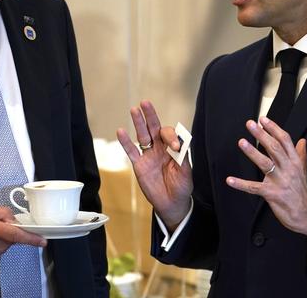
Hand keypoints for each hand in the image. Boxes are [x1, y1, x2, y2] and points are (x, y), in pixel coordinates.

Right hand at [116, 100, 192, 230]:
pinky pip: (131, 152)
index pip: (170, 135)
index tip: (175, 148)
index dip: (171, 137)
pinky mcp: (139, 165)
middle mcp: (160, 149)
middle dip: (150, 116)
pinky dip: (126, 142)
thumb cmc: (181, 187)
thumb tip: (180, 144)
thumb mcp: (186, 173)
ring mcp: (148, 156)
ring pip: (142, 136)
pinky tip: (121, 131)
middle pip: (154, 128)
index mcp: (173, 148)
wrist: (172, 204)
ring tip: (134, 110)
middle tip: (145, 103)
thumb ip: (182, 158)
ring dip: (138, 123)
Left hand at [226, 116, 306, 238]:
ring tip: (241, 142)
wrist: (306, 214)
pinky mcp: (272, 194)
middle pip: (274, 148)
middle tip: (250, 124)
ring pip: (264, 163)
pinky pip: (254, 187)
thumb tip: (302, 140)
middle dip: (262, 135)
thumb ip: (300, 154)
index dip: (274, 128)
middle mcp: (288, 169)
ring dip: (252, 152)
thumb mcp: (303, 171)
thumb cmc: (301, 191)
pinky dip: (241, 184)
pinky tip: (230, 180)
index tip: (263, 119)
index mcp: (295, 162)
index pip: (285, 140)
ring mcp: (279, 181)